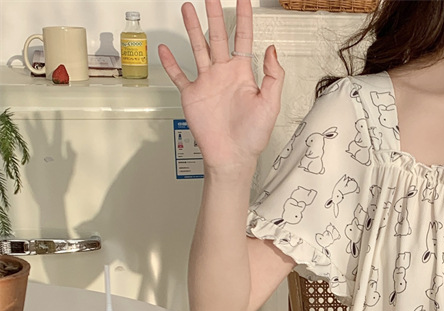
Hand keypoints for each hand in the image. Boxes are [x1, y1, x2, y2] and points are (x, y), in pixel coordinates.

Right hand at [158, 0, 283, 170]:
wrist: (232, 157)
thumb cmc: (253, 137)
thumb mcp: (271, 105)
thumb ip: (274, 76)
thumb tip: (272, 49)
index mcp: (243, 75)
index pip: (243, 39)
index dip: (243, 18)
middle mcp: (224, 74)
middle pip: (217, 37)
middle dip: (213, 15)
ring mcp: (207, 83)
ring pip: (197, 48)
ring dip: (191, 28)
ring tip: (186, 8)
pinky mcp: (192, 95)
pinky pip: (179, 75)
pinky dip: (170, 63)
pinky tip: (164, 49)